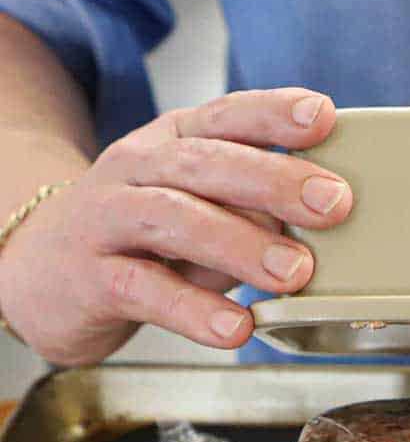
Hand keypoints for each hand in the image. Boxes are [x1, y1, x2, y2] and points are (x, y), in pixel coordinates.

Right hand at [0, 88, 352, 363]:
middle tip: (333, 204)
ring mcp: (107, 219)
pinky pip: (145, 289)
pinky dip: (194, 311)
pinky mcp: (91, 277)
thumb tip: (325, 217)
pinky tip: (235, 328)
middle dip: (275, 180)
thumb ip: (255, 209)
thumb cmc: (146, 241)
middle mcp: (137, 169)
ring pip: (173, 218)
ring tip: (294, 273)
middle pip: (205, 163)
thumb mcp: (203, 212)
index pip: (225, 115)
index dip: (273, 113)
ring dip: (241, 245)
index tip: (323, 117)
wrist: (44, 275)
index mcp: (173, 142)